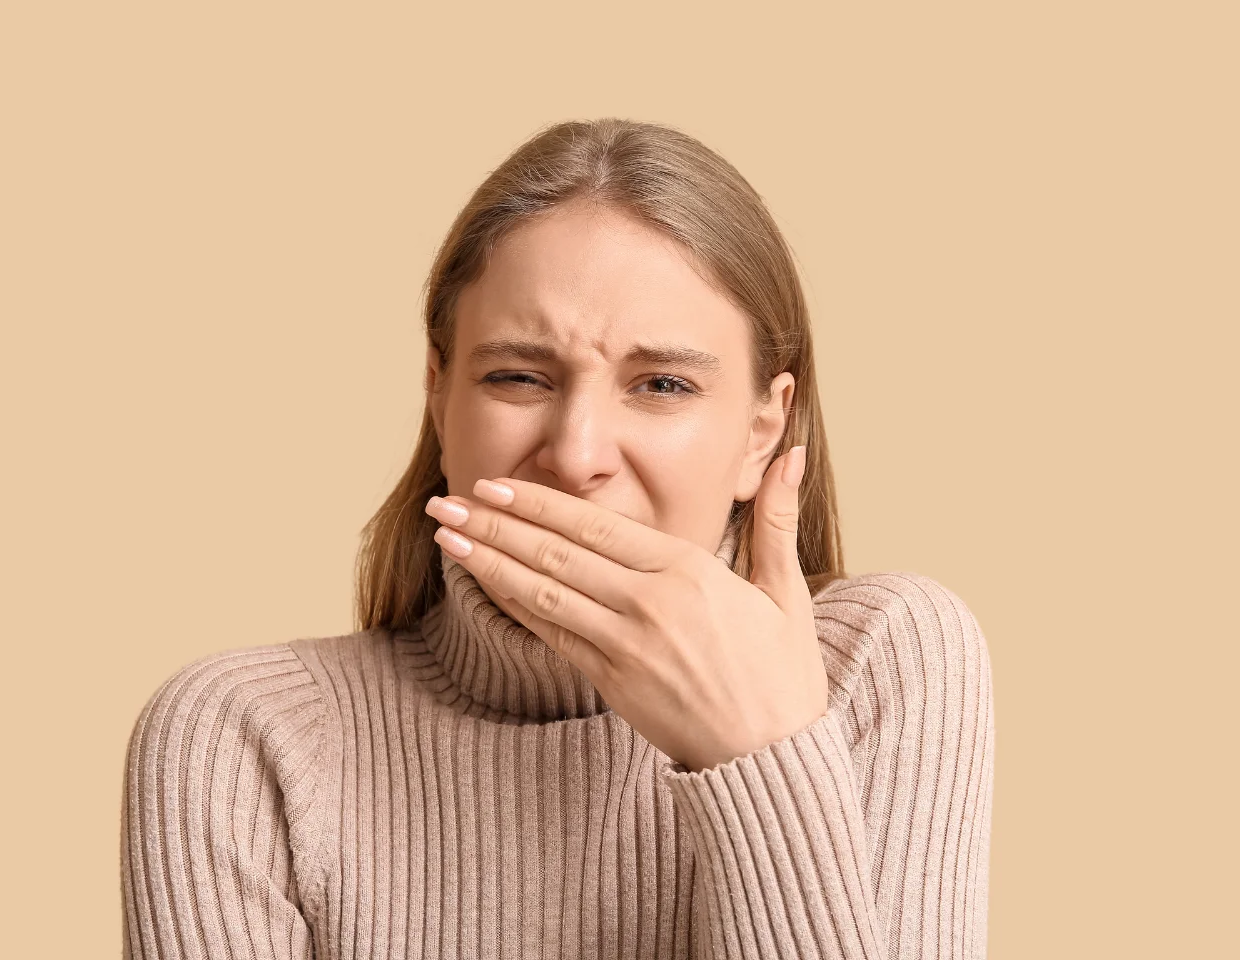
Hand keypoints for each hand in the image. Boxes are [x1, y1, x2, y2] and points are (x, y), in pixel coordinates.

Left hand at [424, 445, 826, 772]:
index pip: (597, 525)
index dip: (539, 504)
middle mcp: (649, 603)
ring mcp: (625, 645)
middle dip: (495, 523)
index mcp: (689, 571)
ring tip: (446, 534)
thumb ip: (777, 519)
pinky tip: (483, 583)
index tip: (496, 484)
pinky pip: (551, 635)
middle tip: (446, 500)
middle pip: (557, 553)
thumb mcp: (787, 591)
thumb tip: (793, 453)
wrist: (772, 760)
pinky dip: (512, 605)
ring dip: (489, 560)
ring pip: (543, 592)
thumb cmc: (782, 675)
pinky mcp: (610, 682)